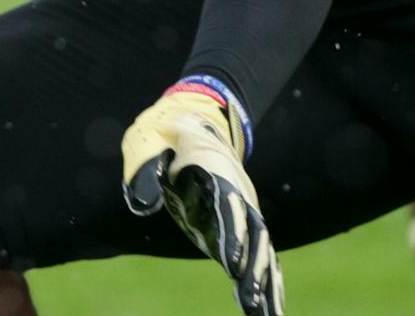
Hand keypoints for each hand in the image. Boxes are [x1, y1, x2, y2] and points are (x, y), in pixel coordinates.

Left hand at [123, 83, 281, 314]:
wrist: (195, 118)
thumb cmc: (164, 132)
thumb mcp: (147, 139)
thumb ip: (144, 165)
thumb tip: (144, 203)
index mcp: (215, 170)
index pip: (227, 205)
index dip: (232, 234)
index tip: (232, 265)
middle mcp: (237, 192)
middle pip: (253, 233)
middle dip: (254, 269)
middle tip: (250, 302)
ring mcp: (244, 208)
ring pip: (262, 249)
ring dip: (266, 283)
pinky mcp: (243, 223)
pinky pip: (260, 254)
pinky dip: (268, 281)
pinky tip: (270, 311)